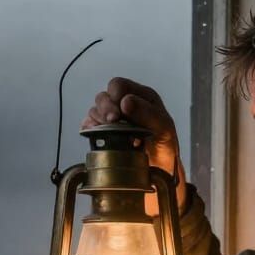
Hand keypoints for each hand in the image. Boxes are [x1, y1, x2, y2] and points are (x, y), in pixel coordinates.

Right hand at [83, 77, 187, 212]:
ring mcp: (113, 119)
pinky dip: (90, 129)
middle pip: (104, 96)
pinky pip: (89, 125)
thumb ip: (147, 113)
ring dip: (99, 120)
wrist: (160, 169)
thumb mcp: (164, 128)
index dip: (116, 94)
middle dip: (106, 108)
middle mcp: (124, 105)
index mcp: (140, 97)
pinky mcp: (103, 132)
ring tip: (109, 131)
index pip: (119, 85)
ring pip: (95, 110)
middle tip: (113, 120)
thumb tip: (126, 101)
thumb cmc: (165, 146)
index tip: (121, 109)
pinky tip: (98, 135)